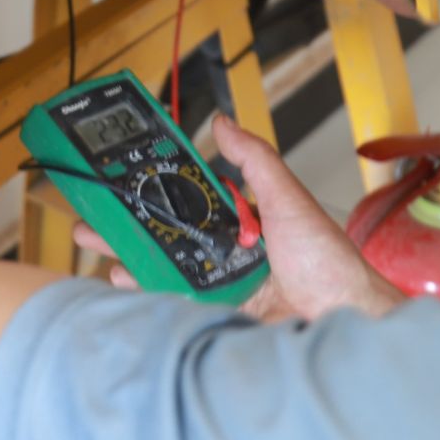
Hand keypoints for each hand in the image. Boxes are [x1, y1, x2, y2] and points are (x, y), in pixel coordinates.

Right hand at [73, 116, 403, 321]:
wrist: (344, 318)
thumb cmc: (326, 261)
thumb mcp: (287, 197)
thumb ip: (254, 159)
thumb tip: (223, 121)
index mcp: (246, 218)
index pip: (191, 200)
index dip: (157, 191)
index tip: (126, 182)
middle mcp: (232, 250)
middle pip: (171, 235)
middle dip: (131, 226)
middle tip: (94, 219)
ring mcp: (225, 284)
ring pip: (169, 268)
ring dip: (132, 258)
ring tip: (99, 249)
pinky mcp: (222, 316)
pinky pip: (179, 302)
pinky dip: (150, 293)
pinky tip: (124, 285)